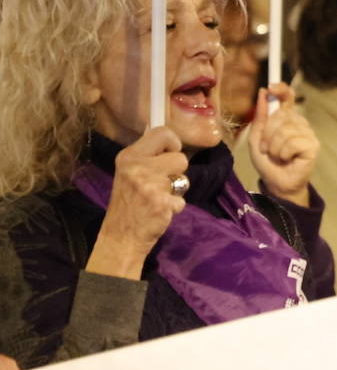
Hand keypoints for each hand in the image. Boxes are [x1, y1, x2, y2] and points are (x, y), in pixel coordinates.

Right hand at [86, 127, 187, 279]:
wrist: (120, 236)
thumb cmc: (129, 204)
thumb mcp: (130, 173)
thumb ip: (147, 157)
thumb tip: (170, 137)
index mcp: (128, 156)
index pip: (162, 132)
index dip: (173, 142)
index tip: (170, 153)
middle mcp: (137, 167)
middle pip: (180, 157)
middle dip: (177, 170)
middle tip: (161, 183)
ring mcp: (149, 185)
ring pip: (183, 178)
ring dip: (176, 189)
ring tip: (158, 198)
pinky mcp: (160, 203)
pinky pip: (182, 199)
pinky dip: (174, 207)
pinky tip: (158, 211)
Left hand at [247, 83, 317, 205]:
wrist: (275, 183)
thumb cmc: (267, 161)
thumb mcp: (256, 137)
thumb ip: (260, 116)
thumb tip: (264, 92)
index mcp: (286, 118)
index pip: (288, 97)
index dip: (282, 89)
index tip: (271, 88)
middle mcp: (299, 122)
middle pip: (281, 115)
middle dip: (267, 133)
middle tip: (265, 148)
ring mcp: (308, 133)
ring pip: (285, 130)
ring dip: (273, 147)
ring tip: (276, 156)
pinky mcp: (313, 146)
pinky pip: (292, 142)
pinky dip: (283, 153)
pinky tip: (287, 159)